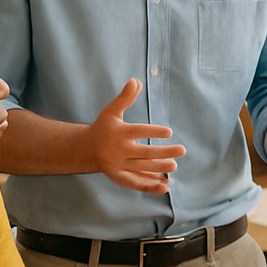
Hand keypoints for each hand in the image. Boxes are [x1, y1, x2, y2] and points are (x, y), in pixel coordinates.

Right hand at [88, 79, 185, 193]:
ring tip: (174, 166)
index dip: (154, 131)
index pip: (138, 131)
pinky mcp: (118, 177)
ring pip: (141, 168)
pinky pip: (135, 183)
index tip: (169, 131)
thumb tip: (135, 80)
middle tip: (182, 150)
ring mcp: (118, 165)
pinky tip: (165, 186)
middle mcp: (118, 150)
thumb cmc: (103, 127)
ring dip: (159, 168)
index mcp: (118, 133)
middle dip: (163, 152)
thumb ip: (124, 98)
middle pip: (144, 153)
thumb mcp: (111, 111)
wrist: (85, 149)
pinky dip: (149, 186)